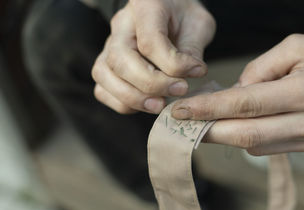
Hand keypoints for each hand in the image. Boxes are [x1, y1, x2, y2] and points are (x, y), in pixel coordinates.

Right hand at [92, 0, 215, 113]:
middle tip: (179, 90)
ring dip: (133, 98)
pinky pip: (102, 90)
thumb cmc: (185, 18)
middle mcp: (120, 25)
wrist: (173, 15)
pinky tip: (147, 103)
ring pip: (104, 75)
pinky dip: (123, 103)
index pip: (149, 41)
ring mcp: (109, 46)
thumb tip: (191, 74)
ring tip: (161, 104)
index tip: (197, 71)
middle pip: (120, 59)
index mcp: (145, 6)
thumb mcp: (198, 25)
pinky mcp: (107, 66)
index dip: (173, 64)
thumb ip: (193, 49)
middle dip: (151, 84)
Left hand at [171, 34, 303, 154]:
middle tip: (182, 123)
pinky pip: (269, 148)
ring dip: (225, 136)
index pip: (247, 105)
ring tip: (204, 122)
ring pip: (255, 146)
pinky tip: (234, 125)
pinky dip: (246, 138)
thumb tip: (232, 94)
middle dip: (209, 131)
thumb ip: (258, 70)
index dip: (210, 109)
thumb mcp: (294, 46)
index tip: (181, 111)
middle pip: (248, 135)